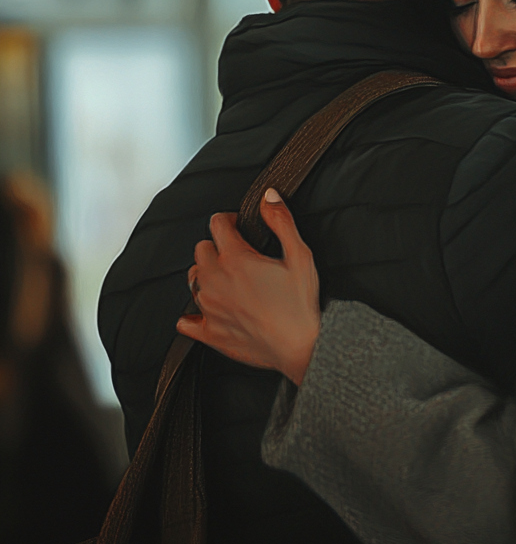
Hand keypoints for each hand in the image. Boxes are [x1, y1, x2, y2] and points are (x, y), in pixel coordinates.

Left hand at [176, 190, 320, 385]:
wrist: (301, 347)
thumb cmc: (302, 304)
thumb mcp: (300, 256)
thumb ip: (282, 222)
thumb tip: (268, 196)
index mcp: (236, 258)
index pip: (217, 224)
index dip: (229, 219)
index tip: (239, 224)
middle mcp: (216, 280)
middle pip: (201, 250)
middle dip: (216, 245)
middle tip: (236, 252)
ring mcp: (209, 308)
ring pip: (192, 279)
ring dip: (205, 274)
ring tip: (226, 279)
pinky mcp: (209, 333)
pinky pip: (185, 321)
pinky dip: (192, 315)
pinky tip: (204, 313)